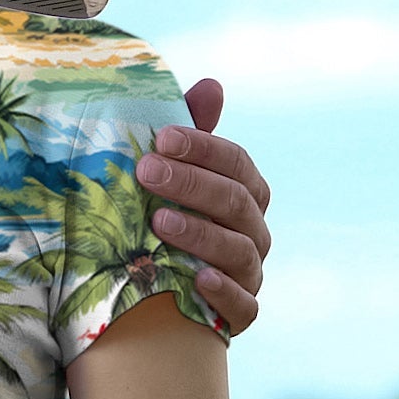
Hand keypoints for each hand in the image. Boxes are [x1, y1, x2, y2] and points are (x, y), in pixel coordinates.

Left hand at [134, 79, 270, 334]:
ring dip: (200, 234)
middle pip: (235, 202)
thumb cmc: (165, 217)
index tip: (160, 137)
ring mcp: (249, 273)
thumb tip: (212, 84)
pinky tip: (197, 278)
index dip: (203, 148)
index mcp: (244, 192)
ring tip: (159, 222)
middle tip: (145, 171)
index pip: (236, 163)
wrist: (153, 291)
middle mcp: (253, 231)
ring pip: (239, 251)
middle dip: (191, 184)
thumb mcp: (171, 175)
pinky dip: (224, 292)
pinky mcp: (240, 313)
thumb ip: (191, 134)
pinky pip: (243, 306)